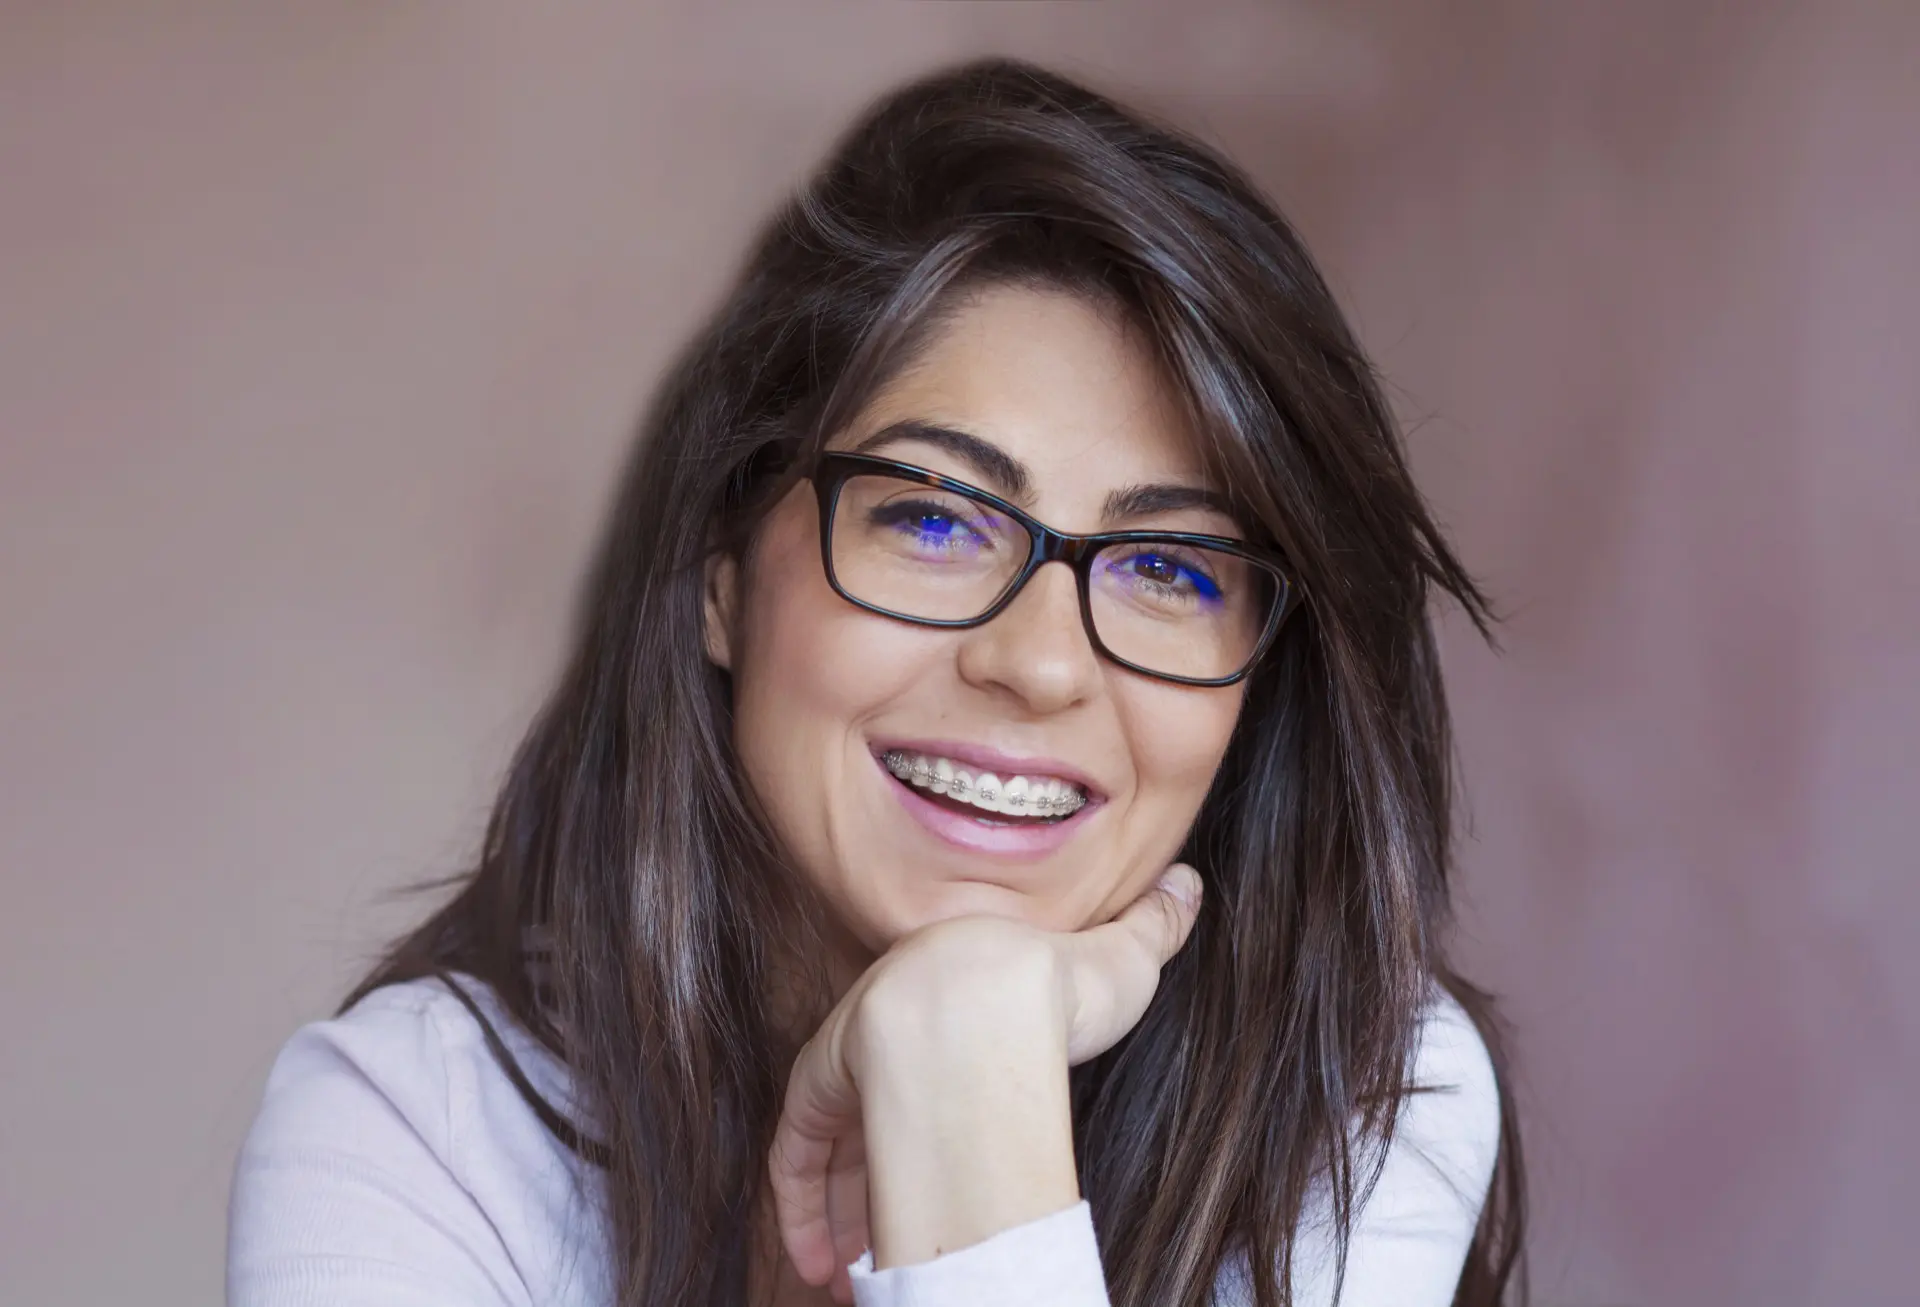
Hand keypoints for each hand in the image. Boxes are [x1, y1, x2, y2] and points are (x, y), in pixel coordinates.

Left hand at [768, 863, 1203, 1301]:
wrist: (997, 994)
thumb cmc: (1061, 984)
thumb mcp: (1120, 958)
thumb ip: (1152, 925)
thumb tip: (1192, 879)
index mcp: (949, 980)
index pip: (930, 1048)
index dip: (931, 1109)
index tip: (946, 1161)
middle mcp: (890, 1017)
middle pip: (879, 1107)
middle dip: (882, 1179)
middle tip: (890, 1242)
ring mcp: (851, 1052)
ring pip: (833, 1144)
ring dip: (842, 1214)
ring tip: (855, 1276)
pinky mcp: (821, 1087)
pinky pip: (795, 1159)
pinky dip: (802, 1215)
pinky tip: (823, 1266)